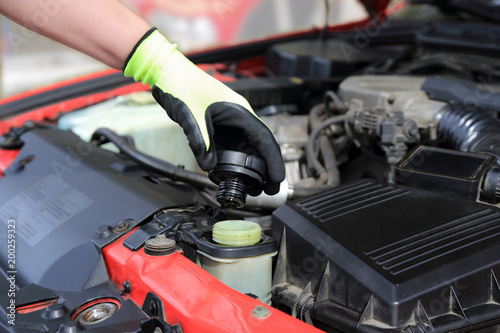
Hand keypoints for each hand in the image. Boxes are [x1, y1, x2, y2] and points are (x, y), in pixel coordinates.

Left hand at [124, 29, 284, 194]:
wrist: (168, 73)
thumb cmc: (182, 85)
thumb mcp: (191, 116)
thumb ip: (201, 142)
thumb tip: (209, 167)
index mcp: (240, 112)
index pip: (264, 139)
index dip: (273, 160)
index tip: (278, 179)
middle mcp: (239, 117)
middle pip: (259, 146)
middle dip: (266, 168)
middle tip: (268, 189)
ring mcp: (230, 122)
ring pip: (246, 148)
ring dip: (250, 166)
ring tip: (252, 186)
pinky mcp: (219, 126)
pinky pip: (231, 146)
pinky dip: (232, 161)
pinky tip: (229, 173)